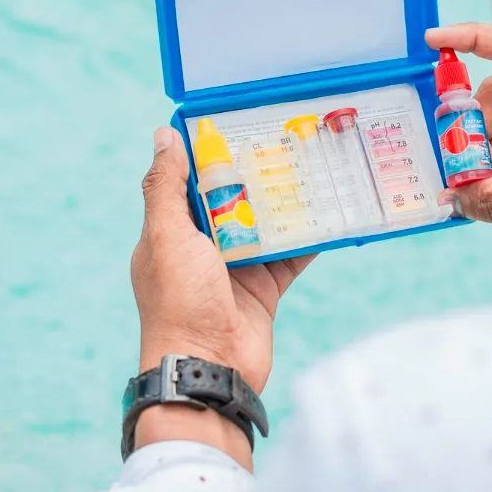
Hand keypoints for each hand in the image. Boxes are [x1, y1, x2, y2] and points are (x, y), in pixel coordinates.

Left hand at [129, 127, 313, 464]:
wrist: (209, 369)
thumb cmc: (179, 301)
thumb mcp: (167, 237)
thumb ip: (166, 188)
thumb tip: (163, 135)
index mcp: (171, 234)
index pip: (189, 183)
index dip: (208, 154)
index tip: (235, 122)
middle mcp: (203, 249)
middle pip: (232, 201)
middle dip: (254, 173)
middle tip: (285, 137)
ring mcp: (236, 269)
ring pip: (265, 225)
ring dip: (285, 201)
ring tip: (312, 166)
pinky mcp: (266, 289)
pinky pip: (290, 256)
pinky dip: (308, 238)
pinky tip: (328, 213)